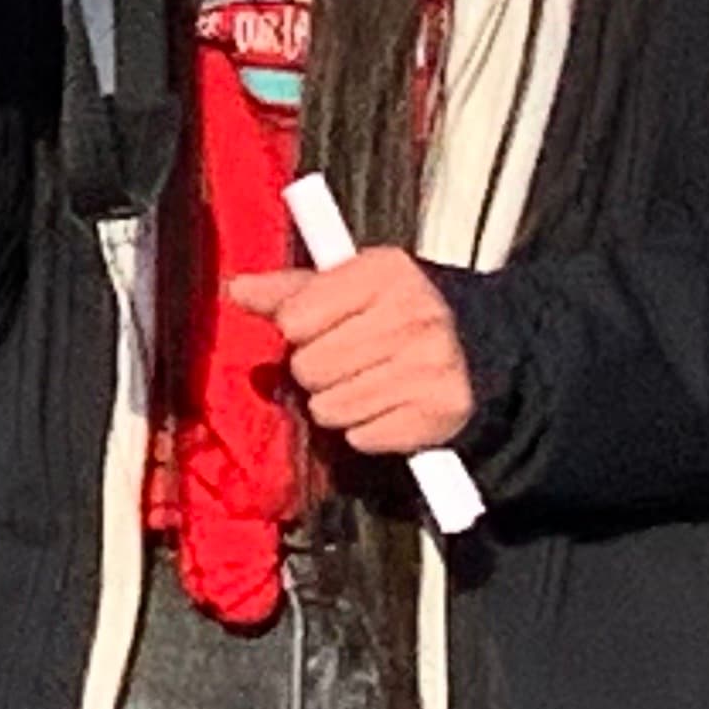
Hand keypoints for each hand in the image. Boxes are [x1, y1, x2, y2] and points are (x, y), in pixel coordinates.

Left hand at [224, 248, 472, 455]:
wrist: (470, 345)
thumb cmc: (389, 313)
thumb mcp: (340, 287)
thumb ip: (286, 291)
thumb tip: (238, 289)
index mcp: (384, 271)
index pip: (294, 319)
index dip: (297, 329)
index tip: (320, 326)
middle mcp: (415, 313)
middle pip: (309, 367)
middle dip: (315, 370)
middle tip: (343, 360)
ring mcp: (433, 362)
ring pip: (330, 408)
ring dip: (336, 404)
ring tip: (362, 383)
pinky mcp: (442, 408)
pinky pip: (363, 437)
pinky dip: (365, 430)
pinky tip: (384, 406)